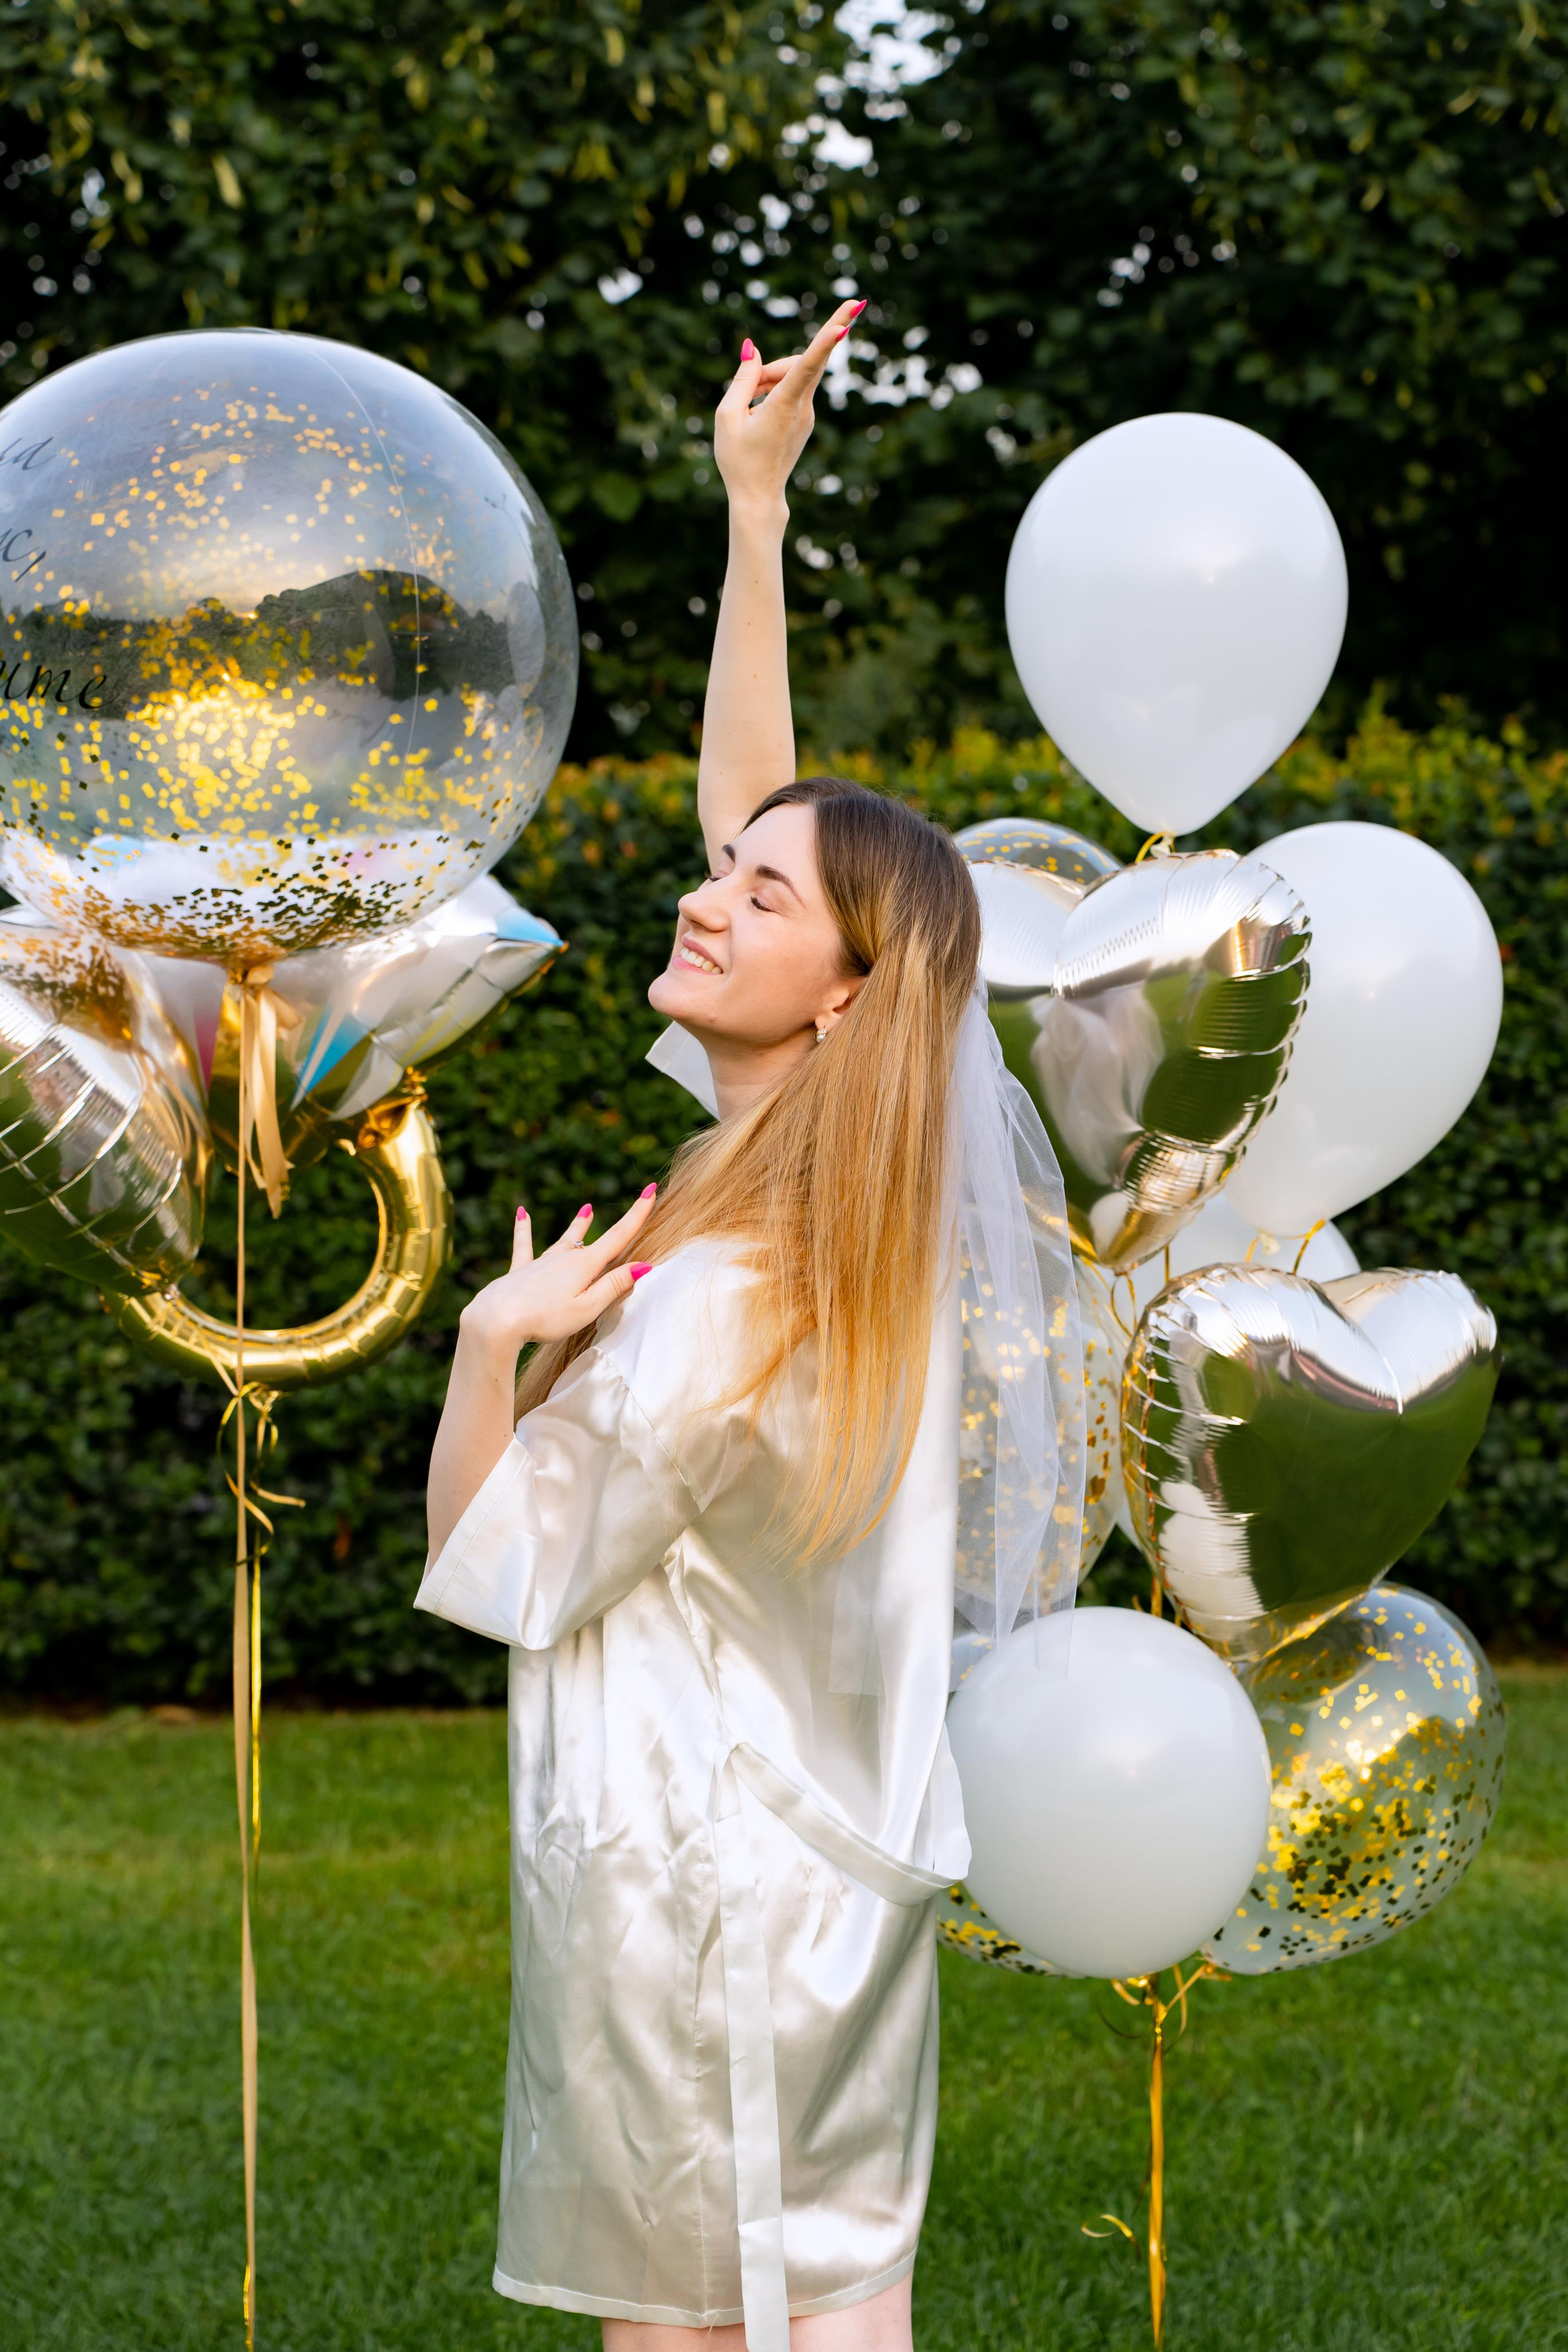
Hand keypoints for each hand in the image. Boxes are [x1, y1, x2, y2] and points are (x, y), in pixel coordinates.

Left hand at [457, 1190, 657, 1363]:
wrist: (496, 1320)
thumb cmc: (545, 1319)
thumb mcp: (587, 1308)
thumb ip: (613, 1286)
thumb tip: (643, 1265)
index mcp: (584, 1266)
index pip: (618, 1236)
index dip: (637, 1213)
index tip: (650, 1189)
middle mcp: (564, 1258)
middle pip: (595, 1239)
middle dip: (616, 1225)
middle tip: (631, 1203)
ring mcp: (541, 1262)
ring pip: (564, 1240)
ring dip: (577, 1226)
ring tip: (587, 1208)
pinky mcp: (519, 1271)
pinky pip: (524, 1245)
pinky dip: (523, 1228)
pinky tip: (521, 1213)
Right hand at [713, 296, 866, 521]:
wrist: (758, 497)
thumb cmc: (738, 460)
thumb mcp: (727, 416)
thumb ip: (742, 379)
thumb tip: (755, 350)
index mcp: (784, 407)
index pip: (807, 366)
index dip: (825, 341)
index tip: (846, 322)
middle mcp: (802, 408)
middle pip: (800, 363)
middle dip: (774, 365)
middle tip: (750, 390)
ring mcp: (808, 414)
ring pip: (795, 376)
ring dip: (769, 379)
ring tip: (748, 406)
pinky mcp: (806, 419)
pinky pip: (794, 390)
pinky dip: (774, 390)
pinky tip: (756, 412)